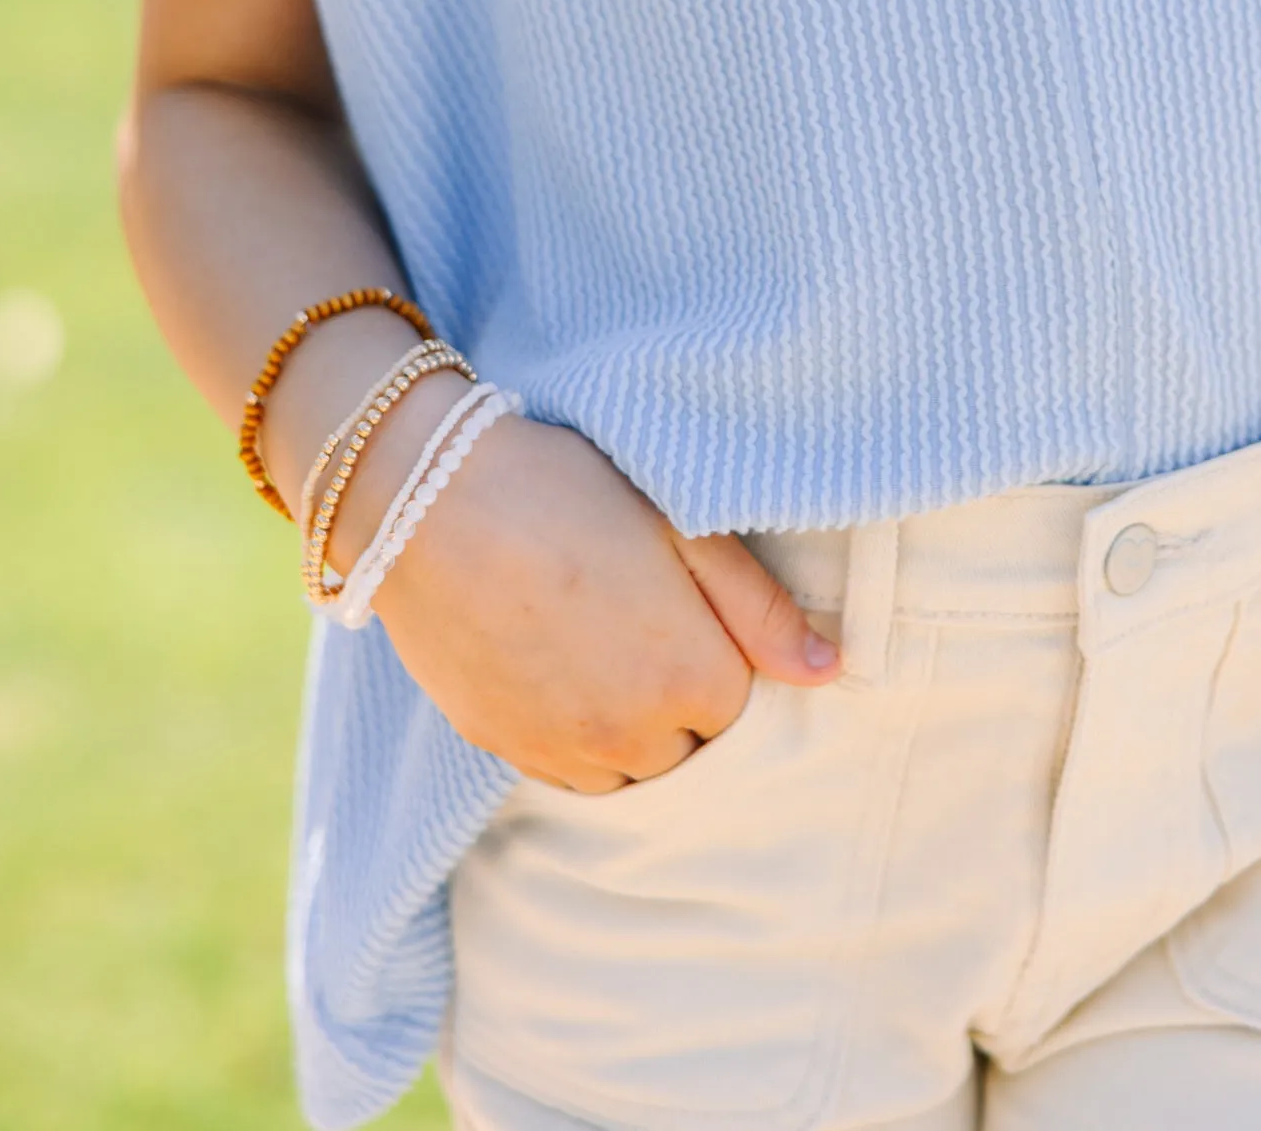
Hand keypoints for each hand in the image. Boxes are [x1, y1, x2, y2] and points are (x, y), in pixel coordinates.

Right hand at [332, 394, 839, 791]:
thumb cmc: (567, 490)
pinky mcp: (501, 748)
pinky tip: (557, 663)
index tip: (684, 596)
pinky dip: (577, 735)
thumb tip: (830, 669)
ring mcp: (560, 750)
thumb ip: (760, 608)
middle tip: (641, 611)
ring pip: (630, 768)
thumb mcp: (682, 526)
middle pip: (688, 743)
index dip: (718, 646)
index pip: (742, 702)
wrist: (430, 497)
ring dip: (632, 724)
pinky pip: (567, 770)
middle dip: (680, 692)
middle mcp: (630, 737)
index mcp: (688, 680)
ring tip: (599, 635)